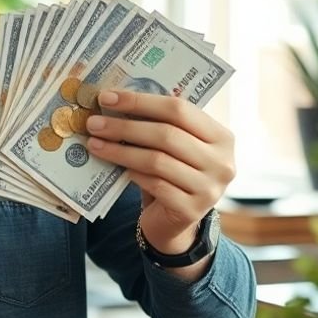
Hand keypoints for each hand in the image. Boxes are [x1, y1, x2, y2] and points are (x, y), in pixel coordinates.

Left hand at [84, 90, 234, 254]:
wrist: (175, 220)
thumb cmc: (172, 172)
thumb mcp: (174, 146)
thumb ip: (158, 123)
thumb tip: (116, 99)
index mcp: (221, 136)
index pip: (180, 109)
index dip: (141, 101)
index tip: (107, 98)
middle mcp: (222, 162)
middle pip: (167, 134)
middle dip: (125, 126)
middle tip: (95, 123)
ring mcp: (209, 189)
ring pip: (157, 160)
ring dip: (121, 150)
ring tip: (95, 143)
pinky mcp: (191, 211)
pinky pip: (155, 185)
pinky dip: (133, 173)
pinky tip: (117, 167)